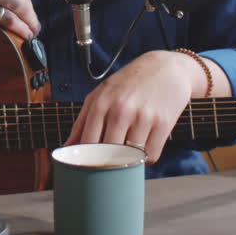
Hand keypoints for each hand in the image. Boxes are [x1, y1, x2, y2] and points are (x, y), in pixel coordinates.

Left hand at [65, 49, 193, 163]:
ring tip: (127, 150)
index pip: (88, 144)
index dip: (87, 159)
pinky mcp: (163, 124)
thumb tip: (68, 148)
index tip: (88, 166)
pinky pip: (151, 155)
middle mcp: (121, 110)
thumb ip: (82, 121)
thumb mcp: (101, 94)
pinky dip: (146, 158)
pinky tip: (143, 147)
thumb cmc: (129, 83)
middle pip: (108, 153)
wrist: (167, 68)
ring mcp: (143, 117)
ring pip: (130, 157)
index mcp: (101, 103)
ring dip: (128, 160)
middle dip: (107, 162)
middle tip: (108, 162)